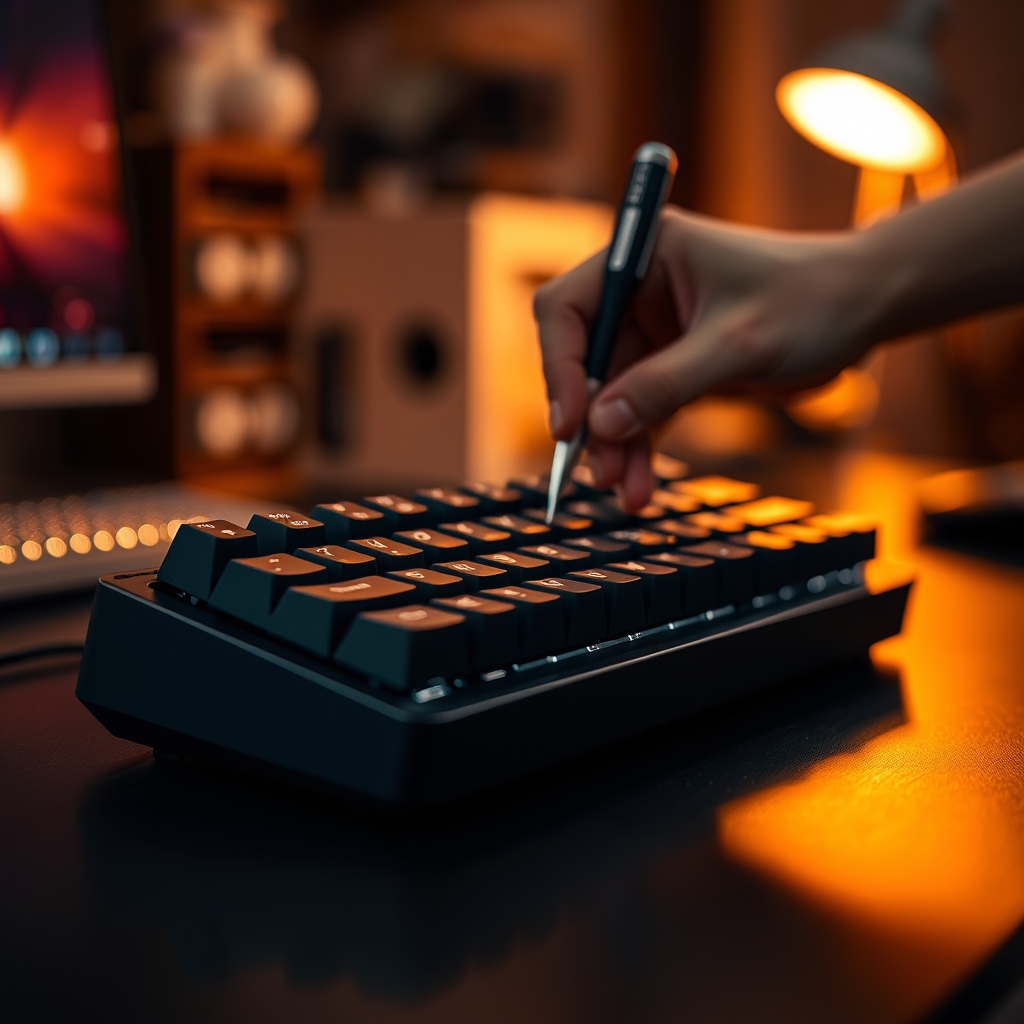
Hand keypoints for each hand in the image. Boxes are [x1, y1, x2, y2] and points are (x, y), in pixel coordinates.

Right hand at [534, 206, 885, 507]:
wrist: (867, 308)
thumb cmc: (812, 300)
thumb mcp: (736, 344)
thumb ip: (664, 384)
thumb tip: (599, 425)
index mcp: (646, 256)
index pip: (568, 309)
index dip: (559, 367)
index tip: (572, 423)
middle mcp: (642, 291)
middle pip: (585, 362)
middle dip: (591, 419)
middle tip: (598, 470)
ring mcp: (657, 332)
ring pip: (612, 397)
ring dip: (615, 445)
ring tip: (628, 491)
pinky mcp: (676, 366)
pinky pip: (642, 412)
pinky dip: (639, 448)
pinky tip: (640, 485)